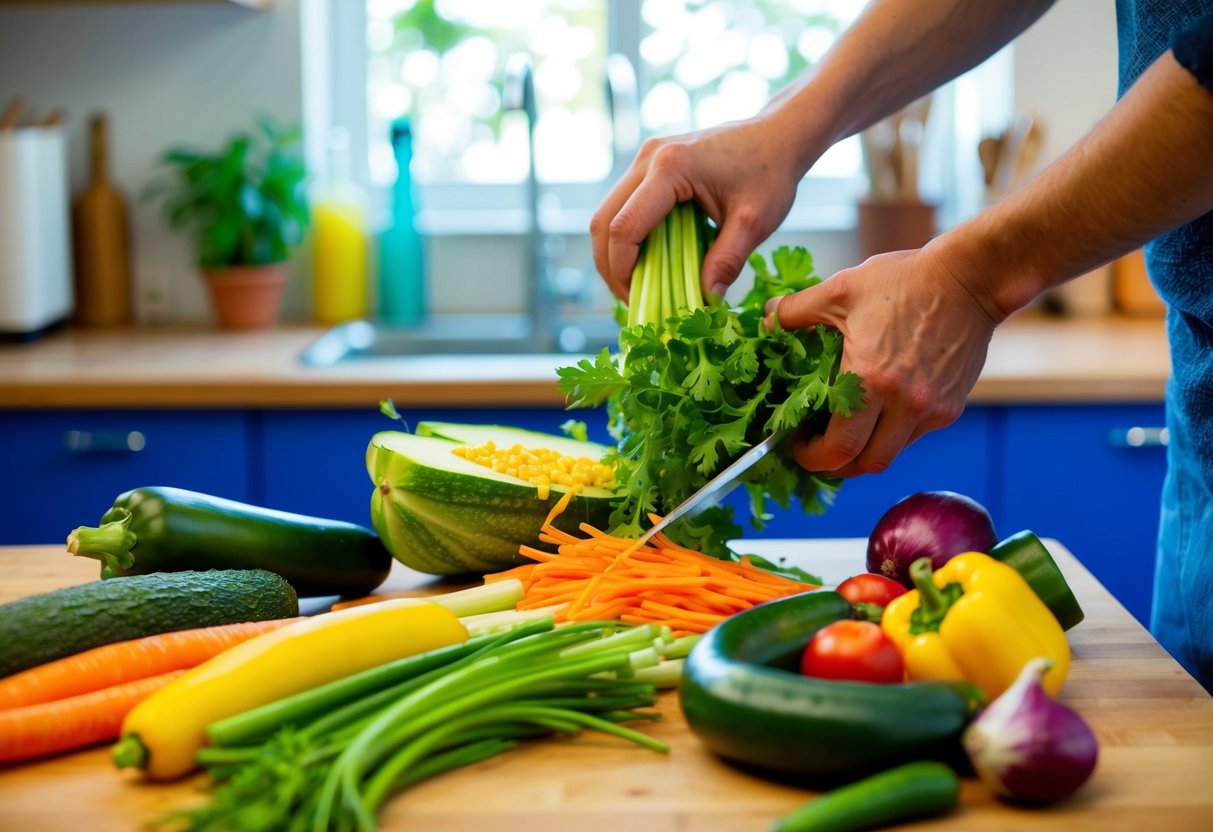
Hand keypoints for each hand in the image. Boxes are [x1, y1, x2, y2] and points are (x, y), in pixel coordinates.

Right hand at [590, 116, 805, 300]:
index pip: (624, 227)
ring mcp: (645, 158)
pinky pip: (622, 206)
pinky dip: (625, 237)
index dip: (623, 270)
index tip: (638, 299)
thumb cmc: (771, 172)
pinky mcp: (649, 164)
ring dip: (613, 253)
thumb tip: (705, 300)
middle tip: (632, 299)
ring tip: (637, 284)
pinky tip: (646, 260)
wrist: (778, 135)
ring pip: (606, 213)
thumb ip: (727, 261)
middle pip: (602, 221)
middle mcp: (648, 157)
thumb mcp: (754, 222)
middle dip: (610, 267)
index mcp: (670, 168)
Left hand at [767, 244, 998, 477]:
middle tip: (817, 447)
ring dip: (864, 451)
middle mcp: (905, 402)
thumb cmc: (905, 281)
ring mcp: (932, 409)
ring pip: (891, 454)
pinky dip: (891, 433)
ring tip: (845, 430)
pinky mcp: (950, 407)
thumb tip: (766, 323)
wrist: (971, 279)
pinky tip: (878, 411)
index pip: (839, 448)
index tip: (798, 444)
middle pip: (865, 465)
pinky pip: (914, 435)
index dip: (812, 457)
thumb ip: (795, 311)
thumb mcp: (840, 289)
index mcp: (871, 378)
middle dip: (835, 465)